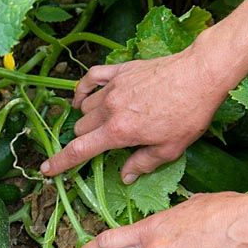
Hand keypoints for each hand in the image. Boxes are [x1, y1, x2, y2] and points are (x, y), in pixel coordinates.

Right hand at [41, 39, 232, 181]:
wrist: (201, 74)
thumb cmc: (189, 114)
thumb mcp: (170, 150)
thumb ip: (142, 164)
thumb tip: (125, 176)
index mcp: (119, 132)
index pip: (79, 150)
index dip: (60, 162)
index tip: (46, 169)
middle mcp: (109, 109)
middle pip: (80, 129)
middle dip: (83, 141)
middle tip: (99, 146)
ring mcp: (113, 87)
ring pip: (84, 107)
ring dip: (87, 118)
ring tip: (101, 124)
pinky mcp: (120, 71)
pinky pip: (90, 78)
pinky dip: (83, 89)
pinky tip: (84, 96)